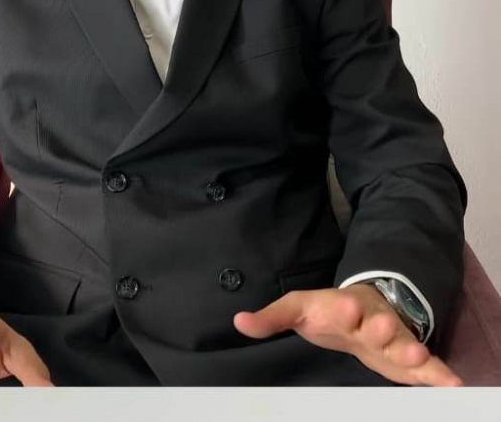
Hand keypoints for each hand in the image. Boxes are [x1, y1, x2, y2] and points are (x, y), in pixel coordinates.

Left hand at [233, 284, 462, 386]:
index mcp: (342, 308)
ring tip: (418, 356)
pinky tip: (456, 387)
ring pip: (403, 344)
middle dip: (378, 326)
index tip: (343, 307)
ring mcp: (392, 340)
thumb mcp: (298, 309)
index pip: (340, 307)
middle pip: (375, 324)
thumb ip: (271, 318)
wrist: (364, 307)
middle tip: (380, 328)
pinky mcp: (407, 360)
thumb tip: (238, 322)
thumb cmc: (327, 311)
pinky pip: (428, 369)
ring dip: (410, 350)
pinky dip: (441, 376)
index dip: (340, 308)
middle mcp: (370, 321)